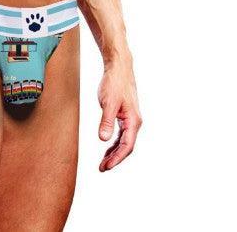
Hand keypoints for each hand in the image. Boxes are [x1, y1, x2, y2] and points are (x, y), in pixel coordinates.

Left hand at [97, 57, 141, 171]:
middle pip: (126, 146)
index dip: (117, 158)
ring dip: (114, 153)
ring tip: (103, 162)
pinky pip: (122, 135)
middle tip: (102, 168)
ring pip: (124, 142)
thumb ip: (106, 121)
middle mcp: (135, 122)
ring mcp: (131, 119)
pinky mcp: (125, 116)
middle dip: (115, 158)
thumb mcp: (108, 103)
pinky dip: (114, 143)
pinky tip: (107, 148)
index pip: (127, 145)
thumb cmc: (114, 83)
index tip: (106, 166)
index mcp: (133, 120)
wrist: (118, 68)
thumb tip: (104, 139)